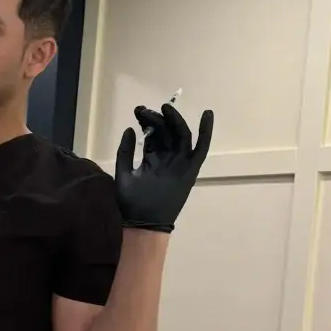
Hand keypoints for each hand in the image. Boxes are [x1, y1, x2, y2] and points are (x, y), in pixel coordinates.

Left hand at [115, 104, 213, 231]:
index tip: (137, 111)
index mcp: (152, 158)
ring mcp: (180, 163)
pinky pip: (201, 149)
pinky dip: (206, 132)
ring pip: (180, 136)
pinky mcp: (191, 169)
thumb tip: (129, 129)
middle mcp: (167, 158)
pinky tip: (207, 114)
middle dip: (156, 118)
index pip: (152, 134)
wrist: (143, 222)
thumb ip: (125, 152)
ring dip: (174, 120)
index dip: (146, 121)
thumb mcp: (124, 174)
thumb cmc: (132, 202)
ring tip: (165, 108)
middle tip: (143, 110)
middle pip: (166, 132)